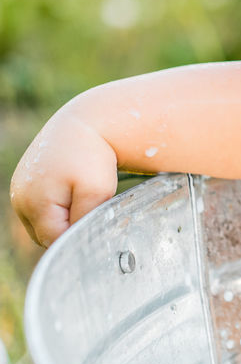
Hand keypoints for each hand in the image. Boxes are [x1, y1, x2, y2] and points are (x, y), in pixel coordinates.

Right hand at [9, 112, 118, 247]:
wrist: (84, 122)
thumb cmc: (93, 157)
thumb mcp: (97, 191)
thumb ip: (84, 220)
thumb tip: (77, 240)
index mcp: (35, 204)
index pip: (54, 241)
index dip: (77, 238)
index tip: (97, 225)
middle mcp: (20, 200)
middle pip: (46, 234)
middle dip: (69, 228)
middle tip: (92, 208)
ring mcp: (18, 191)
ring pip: (42, 223)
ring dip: (63, 218)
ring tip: (82, 196)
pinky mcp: (23, 184)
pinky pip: (40, 208)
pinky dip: (56, 206)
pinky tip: (72, 192)